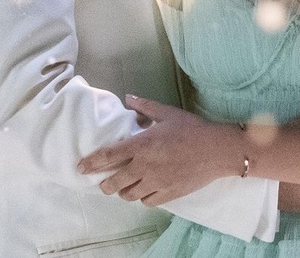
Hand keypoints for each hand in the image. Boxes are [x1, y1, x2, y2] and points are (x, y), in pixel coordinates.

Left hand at [77, 95, 240, 206]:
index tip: (81, 168)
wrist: (217, 150)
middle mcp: (145, 166)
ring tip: (126, 185)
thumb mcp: (167, 113)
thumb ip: (145, 106)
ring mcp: (156, 183)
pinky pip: (146, 202)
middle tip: (105, 182)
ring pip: (129, 195)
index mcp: (141, 145)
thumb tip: (128, 98)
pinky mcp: (168, 194)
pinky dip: (143, 197)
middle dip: (105, 184)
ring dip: (124, 191)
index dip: (91, 163)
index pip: (108, 157)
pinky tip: (146, 190)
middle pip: (113, 183)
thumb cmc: (192, 129)